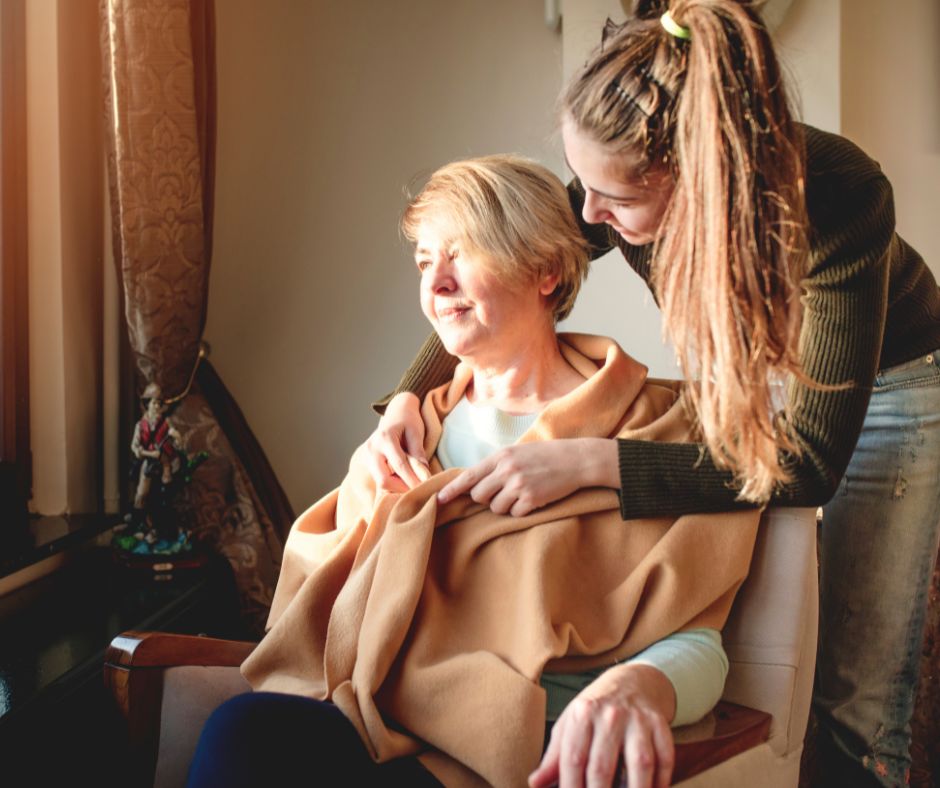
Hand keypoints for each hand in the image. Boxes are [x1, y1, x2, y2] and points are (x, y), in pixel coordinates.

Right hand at [363, 392, 430, 491]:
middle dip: (401, 488)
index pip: (399, 466)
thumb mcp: (416, 432)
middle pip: (383, 480)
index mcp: (384, 438)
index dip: (413, 480)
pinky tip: (404, 481)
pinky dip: (393, 483)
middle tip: (418, 489)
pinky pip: (379, 479)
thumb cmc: (408, 420)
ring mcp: (367, 456)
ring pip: (380, 482)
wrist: (396, 412)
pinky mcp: (368, 462)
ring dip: (397, 487)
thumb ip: (418, 452)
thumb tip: (424, 475)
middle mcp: (371, 449)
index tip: (425, 488)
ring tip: (413, 483)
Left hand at [436, 438, 618, 516]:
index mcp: (501, 456)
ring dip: (505, 506)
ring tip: (521, 493)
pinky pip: (515, 514)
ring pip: (496, 508)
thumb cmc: (545, 455)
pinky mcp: (531, 499)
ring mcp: (519, 485)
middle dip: (486, 499)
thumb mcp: (517, 452)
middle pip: (479, 496)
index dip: (452, 490)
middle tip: (502, 492)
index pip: (469, 476)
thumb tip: (474, 483)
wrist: (576, 460)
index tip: (439, 500)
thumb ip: (497, 465)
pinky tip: (534, 499)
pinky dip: (522, 510)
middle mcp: (506, 470)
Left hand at [529, 664, 675, 787]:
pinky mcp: (660, 724)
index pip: (573, 760)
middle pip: (603, 766)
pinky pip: (664, 758)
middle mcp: (610, 714)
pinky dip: (662, 781)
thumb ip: (554, 757)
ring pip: (639, 763)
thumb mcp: (570, 725)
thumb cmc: (595, 711)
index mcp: (583, 714)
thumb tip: (534, 784)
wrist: (631, 682)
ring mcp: (638, 719)